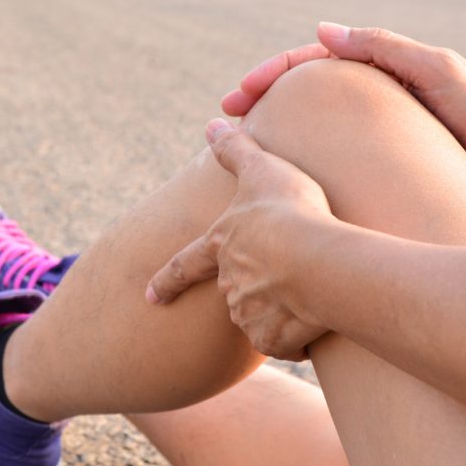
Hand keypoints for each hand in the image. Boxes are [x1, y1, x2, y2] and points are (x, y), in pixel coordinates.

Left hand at [145, 119, 335, 360]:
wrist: (316, 259)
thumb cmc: (289, 210)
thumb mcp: (261, 169)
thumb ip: (236, 149)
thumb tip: (212, 122)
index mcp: (221, 244)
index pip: (186, 264)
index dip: (167, 279)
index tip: (150, 297)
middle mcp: (227, 281)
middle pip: (233, 289)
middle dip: (252, 288)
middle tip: (279, 283)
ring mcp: (246, 312)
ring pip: (258, 317)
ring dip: (277, 311)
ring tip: (308, 295)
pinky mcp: (270, 338)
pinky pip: (282, 343)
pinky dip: (294, 338)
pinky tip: (314, 324)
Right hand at [222, 23, 465, 202]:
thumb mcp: (443, 75)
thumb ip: (388, 48)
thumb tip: (323, 31)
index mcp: (384, 73)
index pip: (313, 63)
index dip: (272, 73)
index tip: (238, 97)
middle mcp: (375, 102)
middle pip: (303, 92)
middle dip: (260, 96)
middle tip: (226, 116)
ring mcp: (375, 137)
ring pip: (310, 125)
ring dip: (273, 129)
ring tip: (241, 144)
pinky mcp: (382, 171)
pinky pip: (329, 161)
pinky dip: (299, 162)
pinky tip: (282, 178)